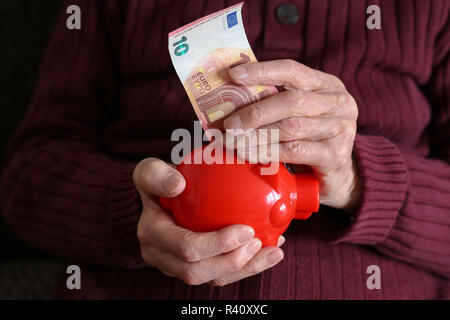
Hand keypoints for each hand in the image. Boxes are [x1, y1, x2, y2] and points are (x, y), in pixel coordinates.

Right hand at [133, 158, 284, 285]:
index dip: (217, 244)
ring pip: (212, 278)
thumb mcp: (149, 171)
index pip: (186, 248)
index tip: (246, 229)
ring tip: (273, 252)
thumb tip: (177, 185)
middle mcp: (161, 257)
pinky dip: (246, 266)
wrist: (157, 199)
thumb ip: (156, 174)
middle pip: (198, 271)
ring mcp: (176, 266)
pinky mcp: (193, 268)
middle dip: (233, 261)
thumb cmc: (157, 183)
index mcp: (153, 235)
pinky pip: (220, 274)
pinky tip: (269, 251)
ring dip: (245, 268)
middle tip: (259, 241)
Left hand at [224, 59, 359, 210]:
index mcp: (327, 85)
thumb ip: (276, 101)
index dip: (262, 71)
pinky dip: (268, 152)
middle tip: (230, 124)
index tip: (234, 75)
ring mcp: (341, 129)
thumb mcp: (298, 114)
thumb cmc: (310, 139)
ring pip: (291, 128)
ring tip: (234, 142)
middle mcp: (339, 103)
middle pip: (291, 101)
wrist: (339, 176)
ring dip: (257, 135)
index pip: (292, 70)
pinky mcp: (335, 155)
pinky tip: (250, 155)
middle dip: (255, 112)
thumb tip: (231, 95)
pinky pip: (295, 151)